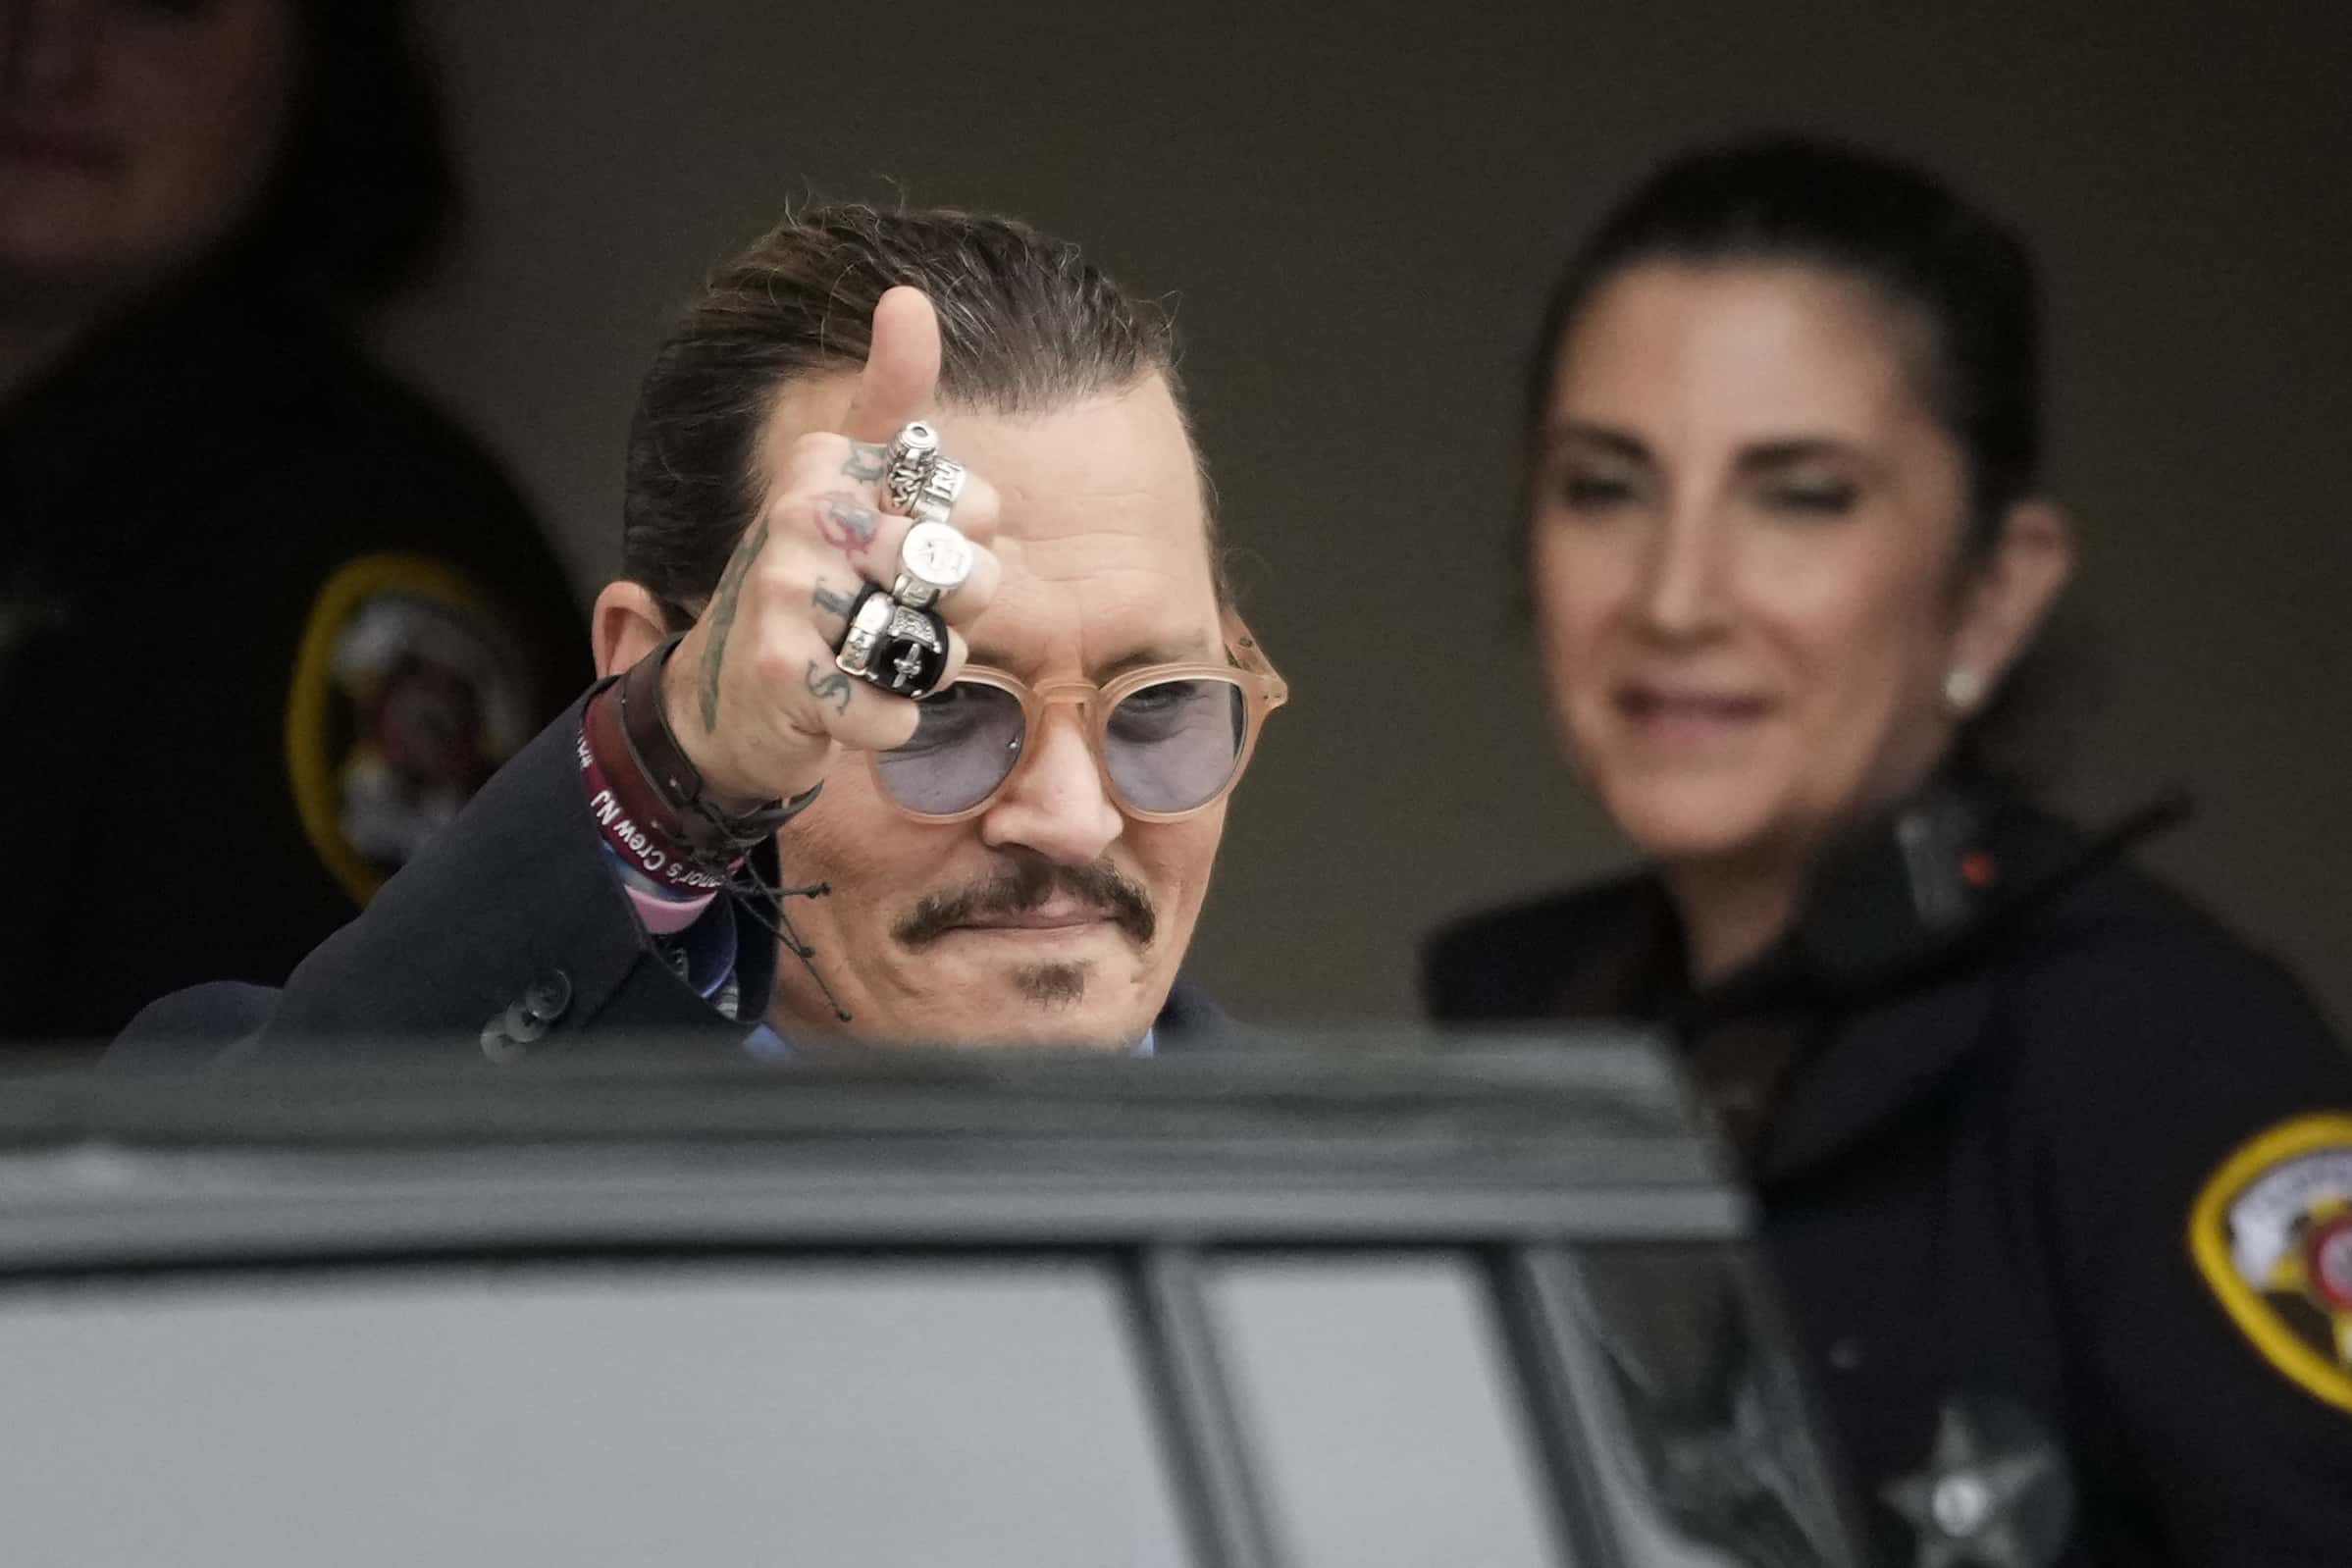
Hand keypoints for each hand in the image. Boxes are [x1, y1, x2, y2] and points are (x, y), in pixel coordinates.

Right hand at [660, 287, 1003, 806]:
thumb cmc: (809, 590)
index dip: (966, 550)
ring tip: (868, 663)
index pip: (978, 507)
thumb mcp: (846, 485)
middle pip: (964, 574)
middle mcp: (801, 515)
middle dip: (951, 619)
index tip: (902, 561)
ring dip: (918, 674)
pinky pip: (894, 713)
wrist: (725, 701)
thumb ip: (888, 400)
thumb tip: (908, 297)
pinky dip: (886, 725)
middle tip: (892, 625)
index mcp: (827, 464)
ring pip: (934, 646)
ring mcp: (788, 593)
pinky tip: (850, 708)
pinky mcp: (785, 674)